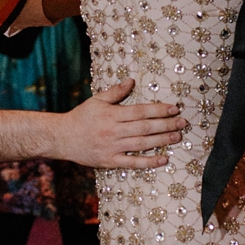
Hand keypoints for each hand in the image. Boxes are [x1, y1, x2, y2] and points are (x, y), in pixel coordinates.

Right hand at [57, 80, 182, 167]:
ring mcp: (113, 147)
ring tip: (177, 136)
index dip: (159, 110)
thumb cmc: (81, 117)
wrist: (62, 138)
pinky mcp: (110, 161)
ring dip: (162, 140)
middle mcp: (114, 131)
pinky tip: (163, 158)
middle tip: (182, 122)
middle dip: (166, 124)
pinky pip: (133, 162)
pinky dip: (149, 161)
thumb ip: (115, 92)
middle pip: (145, 127)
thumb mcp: (96, 100)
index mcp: (112, 115)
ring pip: (142, 144)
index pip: (140, 111)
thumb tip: (131, 81)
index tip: (174, 108)